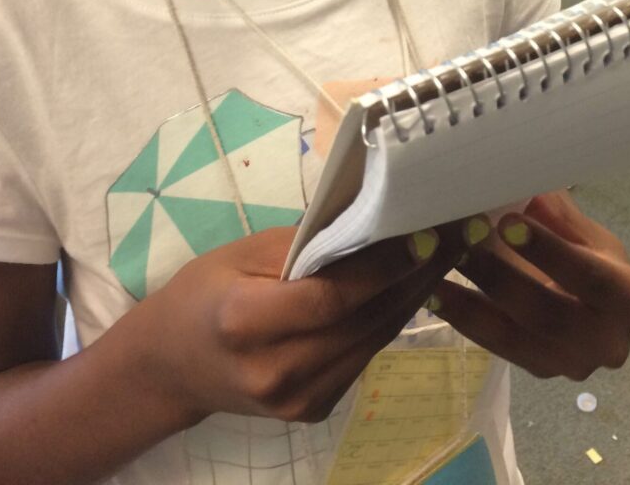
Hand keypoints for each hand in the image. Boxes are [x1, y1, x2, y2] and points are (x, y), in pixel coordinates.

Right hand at [132, 223, 463, 425]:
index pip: (331, 297)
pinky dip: (389, 319)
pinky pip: (364, 355)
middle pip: (363, 321)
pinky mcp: (313, 410)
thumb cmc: (204, 292)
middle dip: (415, 275)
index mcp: (247, 322)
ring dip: (414, 295)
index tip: (425, 233)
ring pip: (373, 339)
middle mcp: (277, 370)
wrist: (173, 367)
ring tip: (448, 252)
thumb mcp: (243, 253)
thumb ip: (307, 244)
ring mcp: (297, 400)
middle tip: (456, 232)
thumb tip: (371, 219)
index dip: (384, 268)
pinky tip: (413, 285)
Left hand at [429, 192, 629, 379]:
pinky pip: (494, 347)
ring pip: (513, 335)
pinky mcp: (538, 371)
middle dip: (499, 274)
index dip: (548, 251)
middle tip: (461, 239)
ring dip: (470, 299)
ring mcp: (570, 364)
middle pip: (547, 312)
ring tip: (436, 265)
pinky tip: (433, 292)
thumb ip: (556, 214)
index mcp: (628, 297)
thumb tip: (520, 185)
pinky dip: (462, 317)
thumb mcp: (584, 230)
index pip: (589, 277)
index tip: (507, 222)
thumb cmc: (588, 255)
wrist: (592, 306)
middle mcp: (607, 342)